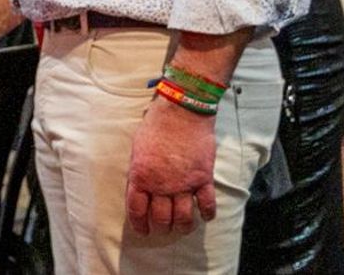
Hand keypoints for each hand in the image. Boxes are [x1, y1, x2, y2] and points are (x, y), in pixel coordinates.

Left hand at [124, 99, 217, 235]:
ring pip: (183, 217)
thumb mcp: (137, 149)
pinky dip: (207, 213)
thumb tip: (141, 187)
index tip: (143, 230)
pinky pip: (207, 204)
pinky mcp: (203, 178)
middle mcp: (161, 185)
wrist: (181, 111)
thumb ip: (140, 171)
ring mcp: (183, 183)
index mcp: (140, 177)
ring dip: (183, 226)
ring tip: (183, 227)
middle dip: (162, 227)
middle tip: (164, 228)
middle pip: (161, 218)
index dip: (139, 224)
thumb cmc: (156, 125)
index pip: (137, 210)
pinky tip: (205, 216)